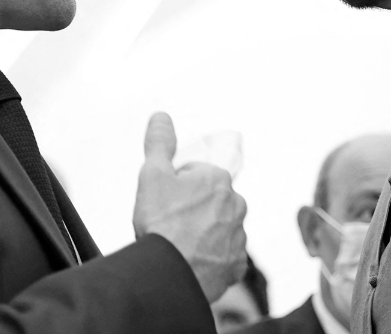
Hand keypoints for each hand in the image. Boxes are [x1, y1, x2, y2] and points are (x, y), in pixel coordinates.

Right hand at [133, 112, 247, 302]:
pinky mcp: (236, 265)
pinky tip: (191, 261)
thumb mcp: (152, 174)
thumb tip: (161, 116)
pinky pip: (223, 257)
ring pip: (218, 229)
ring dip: (203, 234)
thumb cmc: (161, 223)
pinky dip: (210, 258)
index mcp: (218, 180)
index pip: (198, 175)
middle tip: (170, 224)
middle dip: (194, 210)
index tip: (166, 201)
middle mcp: (236, 205)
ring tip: (178, 245)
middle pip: (211, 202)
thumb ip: (160, 142)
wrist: (170, 273)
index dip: (177, 187)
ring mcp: (238, 237)